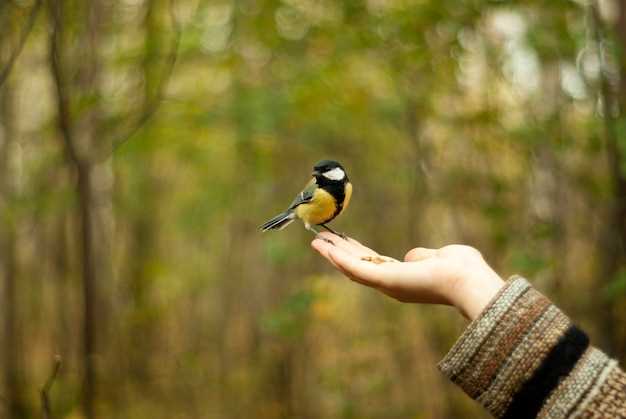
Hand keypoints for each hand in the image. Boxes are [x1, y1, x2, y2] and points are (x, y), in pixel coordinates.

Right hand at [311, 233, 504, 319]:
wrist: (468, 280)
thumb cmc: (461, 269)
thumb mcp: (437, 256)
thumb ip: (423, 256)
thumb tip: (412, 256)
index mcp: (403, 278)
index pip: (373, 264)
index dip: (355, 252)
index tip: (343, 241)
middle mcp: (390, 285)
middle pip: (357, 265)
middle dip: (338, 252)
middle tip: (321, 239)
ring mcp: (386, 284)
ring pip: (351, 268)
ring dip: (332, 254)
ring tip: (316, 241)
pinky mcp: (384, 280)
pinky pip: (355, 268)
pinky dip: (337, 258)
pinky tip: (324, 247)